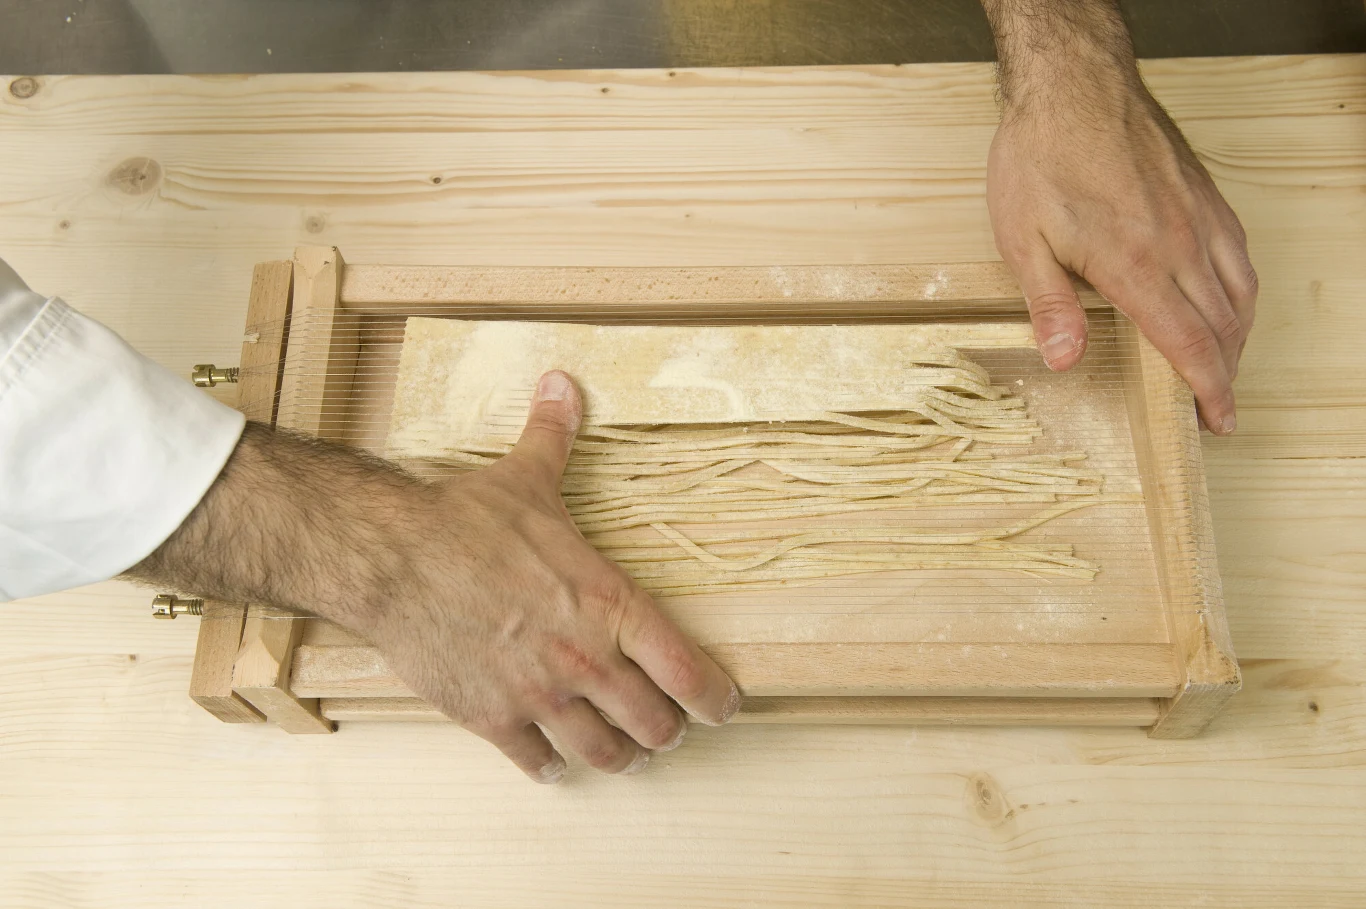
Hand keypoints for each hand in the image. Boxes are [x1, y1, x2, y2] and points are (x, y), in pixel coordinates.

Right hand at [128, 370, 739, 783]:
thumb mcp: (526, 477)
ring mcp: (540, 697)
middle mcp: (586, 660)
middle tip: (665, 726)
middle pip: (655, 727)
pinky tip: (552, 761)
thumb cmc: (465, 522)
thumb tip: (563, 384)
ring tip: (620, 750)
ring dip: (618, 756)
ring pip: (604, 756)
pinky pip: (537, 765)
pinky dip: (551, 768)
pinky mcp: (493, 719)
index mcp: (610, 605)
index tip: (725, 706)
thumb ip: (556, 436)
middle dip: (666, 731)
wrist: (392, 560)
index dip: (717, 699)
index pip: (689, 672)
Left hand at [982, 2, 1256, 433]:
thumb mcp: (1022, 239)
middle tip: (1218, 410)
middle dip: (1225, 376)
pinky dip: (1240, 293)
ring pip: (1240, 293)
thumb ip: (1049, 304)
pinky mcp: (1205, 195)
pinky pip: (1239, 255)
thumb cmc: (1040, 158)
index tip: (1217, 420)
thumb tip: (1065, 360)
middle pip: (1222, 327)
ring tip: (1223, 369)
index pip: (1188, 344)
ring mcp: (1199, 217)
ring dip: (1237, 339)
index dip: (1208, 390)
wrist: (1074, 85)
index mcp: (1135, 264)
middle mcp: (1180, 244)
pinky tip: (1226, 304)